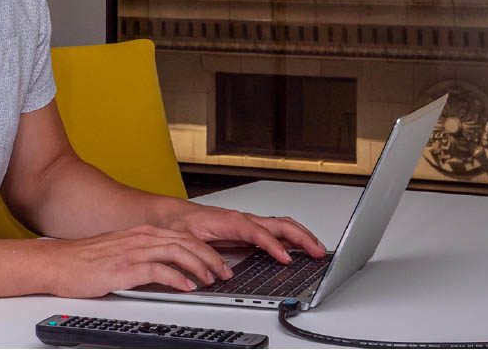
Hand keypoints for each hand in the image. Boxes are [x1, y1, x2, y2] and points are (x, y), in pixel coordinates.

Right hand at [38, 223, 236, 297]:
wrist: (58, 262)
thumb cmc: (84, 261)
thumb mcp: (120, 252)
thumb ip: (142, 256)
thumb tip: (165, 270)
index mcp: (141, 233)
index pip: (181, 236)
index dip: (204, 248)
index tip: (218, 262)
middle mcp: (140, 238)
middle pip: (185, 241)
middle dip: (209, 256)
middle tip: (225, 272)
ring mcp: (133, 251)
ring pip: (177, 252)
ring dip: (199, 266)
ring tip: (211, 280)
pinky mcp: (124, 268)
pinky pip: (158, 270)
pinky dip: (177, 278)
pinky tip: (186, 288)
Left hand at [155, 201, 326, 265]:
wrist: (170, 215)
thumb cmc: (179, 223)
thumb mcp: (185, 240)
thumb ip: (203, 254)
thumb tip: (223, 272)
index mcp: (229, 221)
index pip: (257, 232)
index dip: (272, 245)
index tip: (285, 259)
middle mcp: (241, 220)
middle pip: (277, 224)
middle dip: (300, 237)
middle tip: (317, 252)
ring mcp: (246, 224)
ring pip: (279, 226)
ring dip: (300, 236)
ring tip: (316, 249)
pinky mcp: (246, 231)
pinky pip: (273, 232)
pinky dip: (290, 238)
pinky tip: (298, 249)